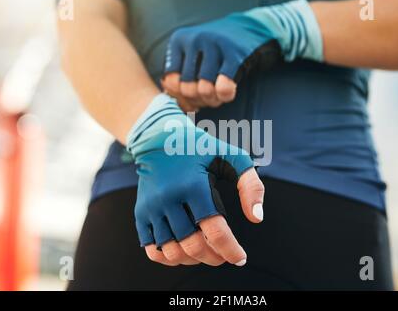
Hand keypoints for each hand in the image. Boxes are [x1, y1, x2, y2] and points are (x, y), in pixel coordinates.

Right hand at [127, 93, 264, 265]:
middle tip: (225, 256)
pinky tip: (184, 252)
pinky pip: (153, 250)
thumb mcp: (231, 156)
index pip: (215, 231)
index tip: (241, 258)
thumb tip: (257, 218)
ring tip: (206, 252)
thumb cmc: (200, 148)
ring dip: (194, 260)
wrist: (158, 137)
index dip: (231, 250)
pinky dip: (170, 259)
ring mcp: (152, 208)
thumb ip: (250, 184)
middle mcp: (169, 198)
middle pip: (193, 246)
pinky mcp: (140, 213)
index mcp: (194, 185)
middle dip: (214, 258)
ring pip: (173, 252)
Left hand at [162, 0, 322, 109]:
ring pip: (204, 90)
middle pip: (188, 89)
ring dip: (213, 100)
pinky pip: (223, 87)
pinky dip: (225, 96)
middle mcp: (194, 40)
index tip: (194, 98)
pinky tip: (230, 94)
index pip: (171, 82)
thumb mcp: (194, 58)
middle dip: (200, 100)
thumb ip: (181, 80)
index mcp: (179, 41)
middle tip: (209, 98)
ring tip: (218, 96)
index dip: (183, 96)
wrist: (252, 29)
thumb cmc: (219, 51)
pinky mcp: (234, 54)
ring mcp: (214, 45)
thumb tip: (178, 105)